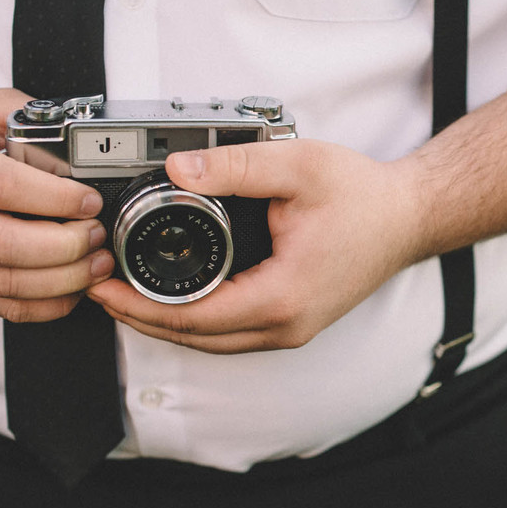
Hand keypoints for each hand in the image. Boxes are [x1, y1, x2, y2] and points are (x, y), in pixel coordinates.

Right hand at [0, 88, 113, 321]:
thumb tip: (79, 131)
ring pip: (2, 282)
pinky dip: (43, 306)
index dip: (53, 198)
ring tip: (96, 264)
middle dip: (62, 246)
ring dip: (60, 281)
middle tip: (97, 234)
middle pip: (0, 244)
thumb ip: (27, 113)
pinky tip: (73, 290)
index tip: (90, 200)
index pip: (0, 187)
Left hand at [86, 139, 421, 352]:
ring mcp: (292, 330)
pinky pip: (232, 334)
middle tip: (99, 289)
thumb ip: (235, 165)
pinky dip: (196, 321)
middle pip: (194, 339)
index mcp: (282, 296)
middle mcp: (286, 325)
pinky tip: (177, 298)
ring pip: (212, 342)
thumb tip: (178, 169)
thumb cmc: (363, 197)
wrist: (407, 218)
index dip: (137, 305)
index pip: (190, 318)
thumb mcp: (296, 167)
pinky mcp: (294, 323)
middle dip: (139, 318)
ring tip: (126, 294)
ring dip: (166, 323)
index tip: (101, 285)